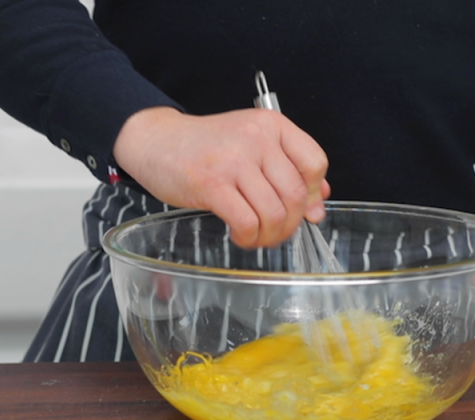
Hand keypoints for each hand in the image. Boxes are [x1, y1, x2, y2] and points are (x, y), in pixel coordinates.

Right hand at [112, 107, 329, 248]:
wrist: (157, 140)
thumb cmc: (206, 146)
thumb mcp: (252, 145)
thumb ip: (288, 169)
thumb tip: (318, 205)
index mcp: (272, 125)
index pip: (315, 163)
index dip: (312, 194)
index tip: (302, 209)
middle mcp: (257, 138)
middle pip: (295, 194)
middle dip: (290, 224)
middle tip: (275, 231)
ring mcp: (234, 160)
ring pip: (274, 213)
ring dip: (269, 235)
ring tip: (257, 235)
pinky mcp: (212, 183)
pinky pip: (247, 222)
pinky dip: (248, 237)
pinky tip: (239, 234)